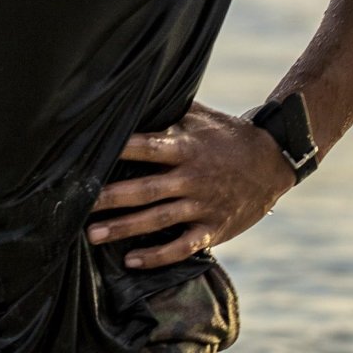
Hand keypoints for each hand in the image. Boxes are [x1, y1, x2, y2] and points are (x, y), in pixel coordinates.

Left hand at [87, 100, 293, 268]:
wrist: (274, 162)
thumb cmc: (227, 135)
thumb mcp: (200, 117)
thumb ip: (167, 110)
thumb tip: (130, 92)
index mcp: (186, 148)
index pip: (147, 147)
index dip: (121, 149)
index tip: (89, 155)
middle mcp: (192, 178)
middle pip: (146, 190)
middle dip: (111, 197)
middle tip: (78, 204)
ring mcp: (203, 206)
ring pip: (158, 220)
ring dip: (124, 228)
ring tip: (93, 235)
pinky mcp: (214, 228)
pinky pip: (183, 246)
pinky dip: (158, 256)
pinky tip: (132, 260)